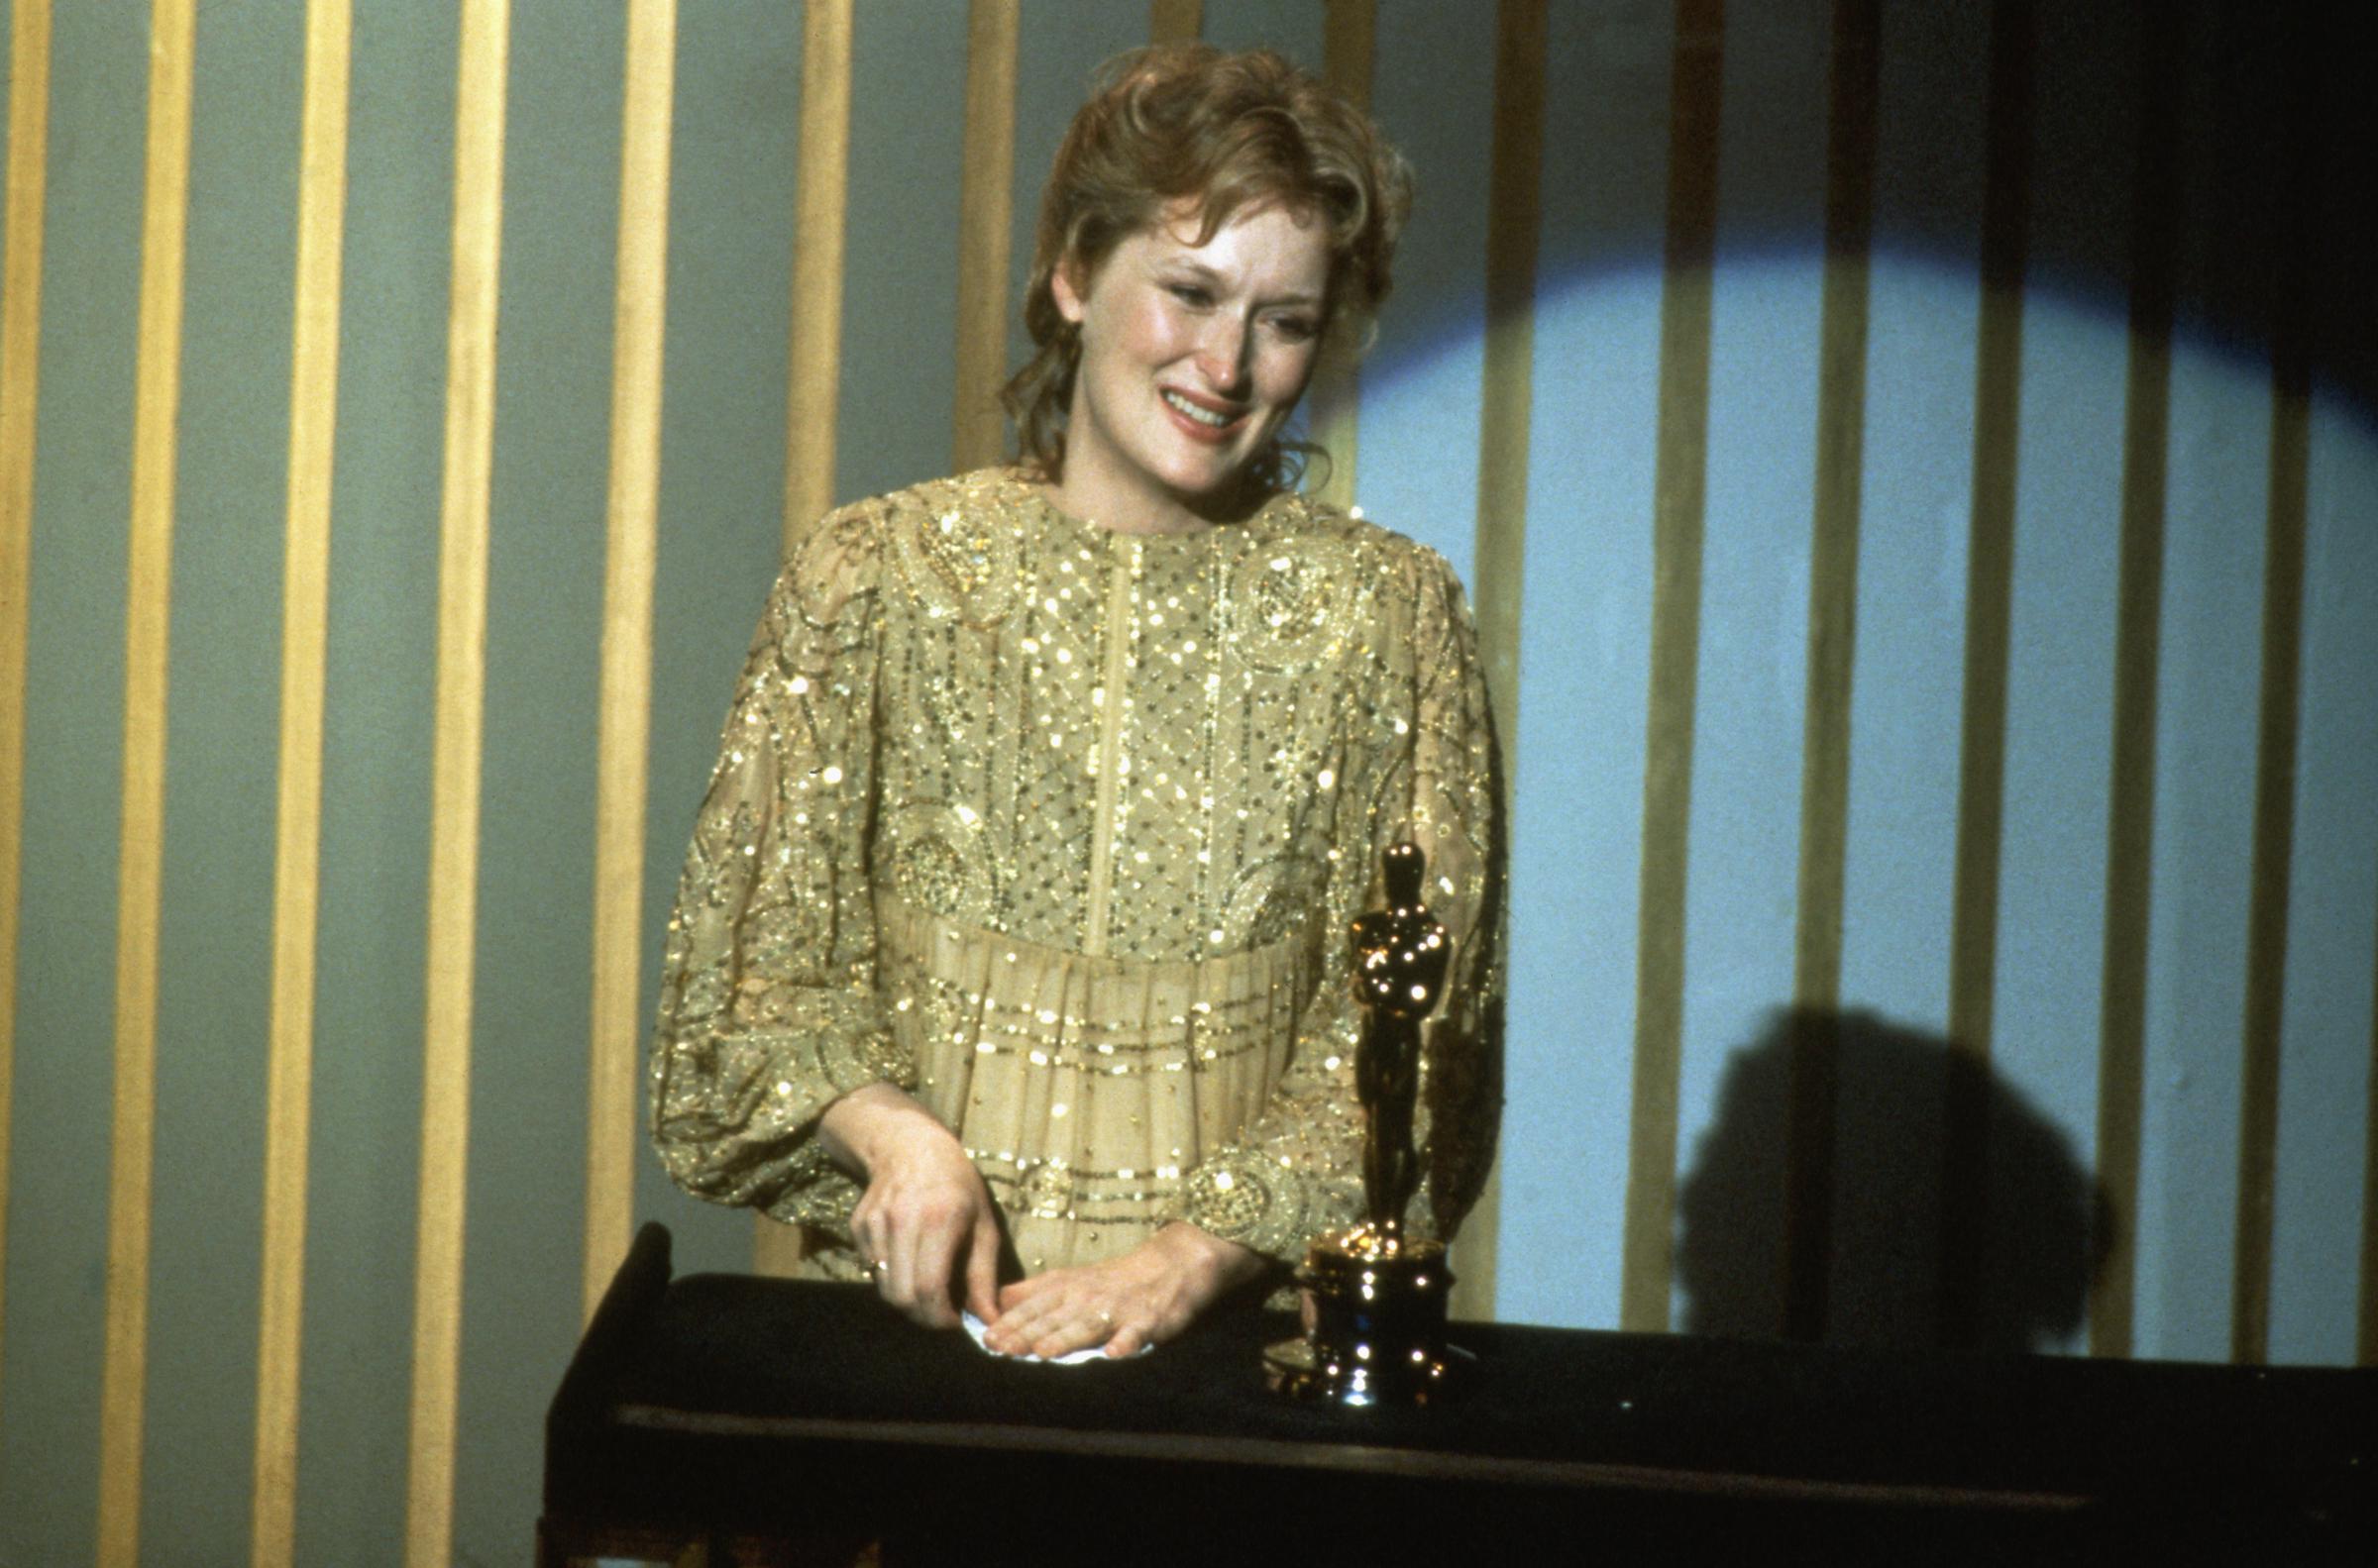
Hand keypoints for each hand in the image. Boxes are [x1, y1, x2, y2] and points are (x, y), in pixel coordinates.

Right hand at [819, 1083, 1000, 1328]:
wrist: (910, 1146)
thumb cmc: (958, 1186)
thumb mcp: (983, 1225)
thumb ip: (984, 1276)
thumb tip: (989, 1320)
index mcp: (939, 1219)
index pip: (929, 1289)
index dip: (941, 1318)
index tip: (956, 1321)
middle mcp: (902, 1221)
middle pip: (902, 1297)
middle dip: (923, 1317)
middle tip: (943, 1312)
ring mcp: (875, 1224)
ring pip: (884, 1289)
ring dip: (907, 1299)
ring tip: (929, 1285)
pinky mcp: (858, 1226)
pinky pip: (872, 1270)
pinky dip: (892, 1278)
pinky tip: (909, 1261)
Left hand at [981, 1223, 1264, 1358]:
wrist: (1169, 1266)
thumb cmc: (1111, 1280)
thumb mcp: (1068, 1280)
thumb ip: (1032, 1292)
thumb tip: (992, 1303)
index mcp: (1067, 1288)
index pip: (1032, 1307)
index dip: (1009, 1323)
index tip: (986, 1339)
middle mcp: (1088, 1297)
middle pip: (1054, 1317)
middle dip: (1027, 1333)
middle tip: (1002, 1348)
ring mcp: (1118, 1308)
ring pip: (1088, 1325)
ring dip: (1066, 1337)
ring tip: (1045, 1352)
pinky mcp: (1148, 1319)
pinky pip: (1136, 1333)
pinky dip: (1126, 1342)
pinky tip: (1115, 1354)